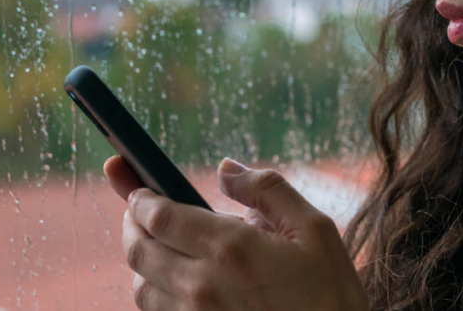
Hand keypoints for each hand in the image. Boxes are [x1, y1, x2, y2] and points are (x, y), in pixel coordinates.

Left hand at [103, 156, 368, 310]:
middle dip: (132, 224)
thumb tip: (226, 168)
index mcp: (231, 248)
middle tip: (138, 211)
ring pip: (141, 288)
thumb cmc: (330, 292)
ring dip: (143, 261)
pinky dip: (157, 293)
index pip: (159, 216)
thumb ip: (267, 189)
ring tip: (159, 246)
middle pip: (138, 251)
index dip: (140, 197)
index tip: (139, 189)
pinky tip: (177, 282)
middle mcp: (203, 286)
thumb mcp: (315, 227)